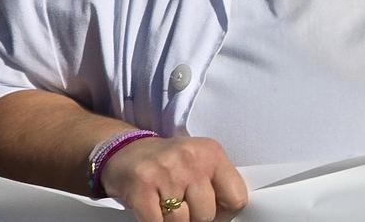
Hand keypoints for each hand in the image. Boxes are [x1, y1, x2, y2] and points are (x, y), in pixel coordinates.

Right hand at [100, 136, 247, 221]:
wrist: (128, 151)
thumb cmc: (169, 162)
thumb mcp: (200, 162)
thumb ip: (216, 183)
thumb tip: (227, 214)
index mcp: (212, 154)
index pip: (236, 197)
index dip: (225, 213)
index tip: (215, 213)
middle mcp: (191, 160)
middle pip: (207, 214)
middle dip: (196, 218)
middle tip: (185, 208)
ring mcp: (166, 172)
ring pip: (182, 221)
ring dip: (173, 221)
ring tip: (167, 206)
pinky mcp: (142, 186)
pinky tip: (154, 211)